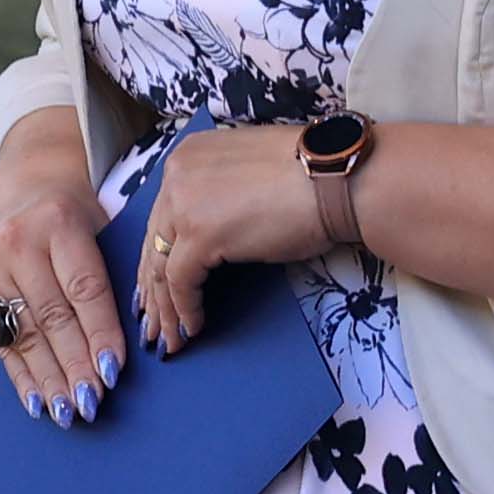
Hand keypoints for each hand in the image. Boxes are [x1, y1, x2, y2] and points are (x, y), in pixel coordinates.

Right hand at [0, 120, 125, 424]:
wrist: (19, 191)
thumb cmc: (76, 218)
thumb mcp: (100, 225)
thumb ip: (112, 271)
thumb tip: (143, 335)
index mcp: (58, 224)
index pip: (84, 289)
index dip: (100, 333)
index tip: (114, 371)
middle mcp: (17, 245)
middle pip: (52, 316)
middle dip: (75, 364)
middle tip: (93, 403)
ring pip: (25, 334)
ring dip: (48, 379)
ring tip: (68, 413)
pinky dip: (20, 375)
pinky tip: (37, 402)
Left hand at [129, 121, 341, 354]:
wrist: (341, 180)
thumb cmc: (316, 178)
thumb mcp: (253, 177)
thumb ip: (223, 195)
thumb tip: (220, 231)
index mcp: (190, 156)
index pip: (163, 214)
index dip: (158, 254)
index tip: (155, 284)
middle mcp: (177, 175)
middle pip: (155, 241)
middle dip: (153, 288)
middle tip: (153, 321)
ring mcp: (185, 204)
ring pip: (160, 266)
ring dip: (165, 308)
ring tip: (169, 337)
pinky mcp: (201, 235)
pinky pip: (180, 282)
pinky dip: (184, 309)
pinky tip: (193, 328)